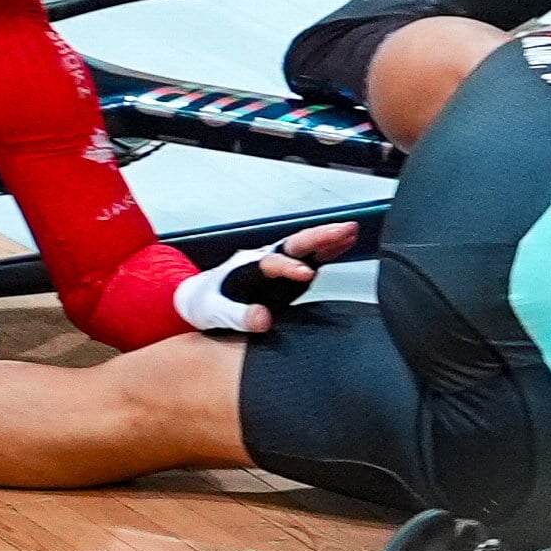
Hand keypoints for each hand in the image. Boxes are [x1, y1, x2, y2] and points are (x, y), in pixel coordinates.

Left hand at [171, 220, 360, 333]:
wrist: (198, 297)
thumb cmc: (205, 303)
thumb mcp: (215, 313)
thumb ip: (239, 316)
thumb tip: (264, 320)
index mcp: (245, 269)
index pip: (271, 264)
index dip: (289, 268)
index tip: (306, 274)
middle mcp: (262, 259)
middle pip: (293, 244)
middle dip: (319, 237)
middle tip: (345, 229)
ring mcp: (274, 263)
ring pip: (303, 247)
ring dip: (327, 238)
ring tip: (352, 231)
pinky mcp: (283, 273)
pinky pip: (308, 256)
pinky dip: (327, 249)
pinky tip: (345, 244)